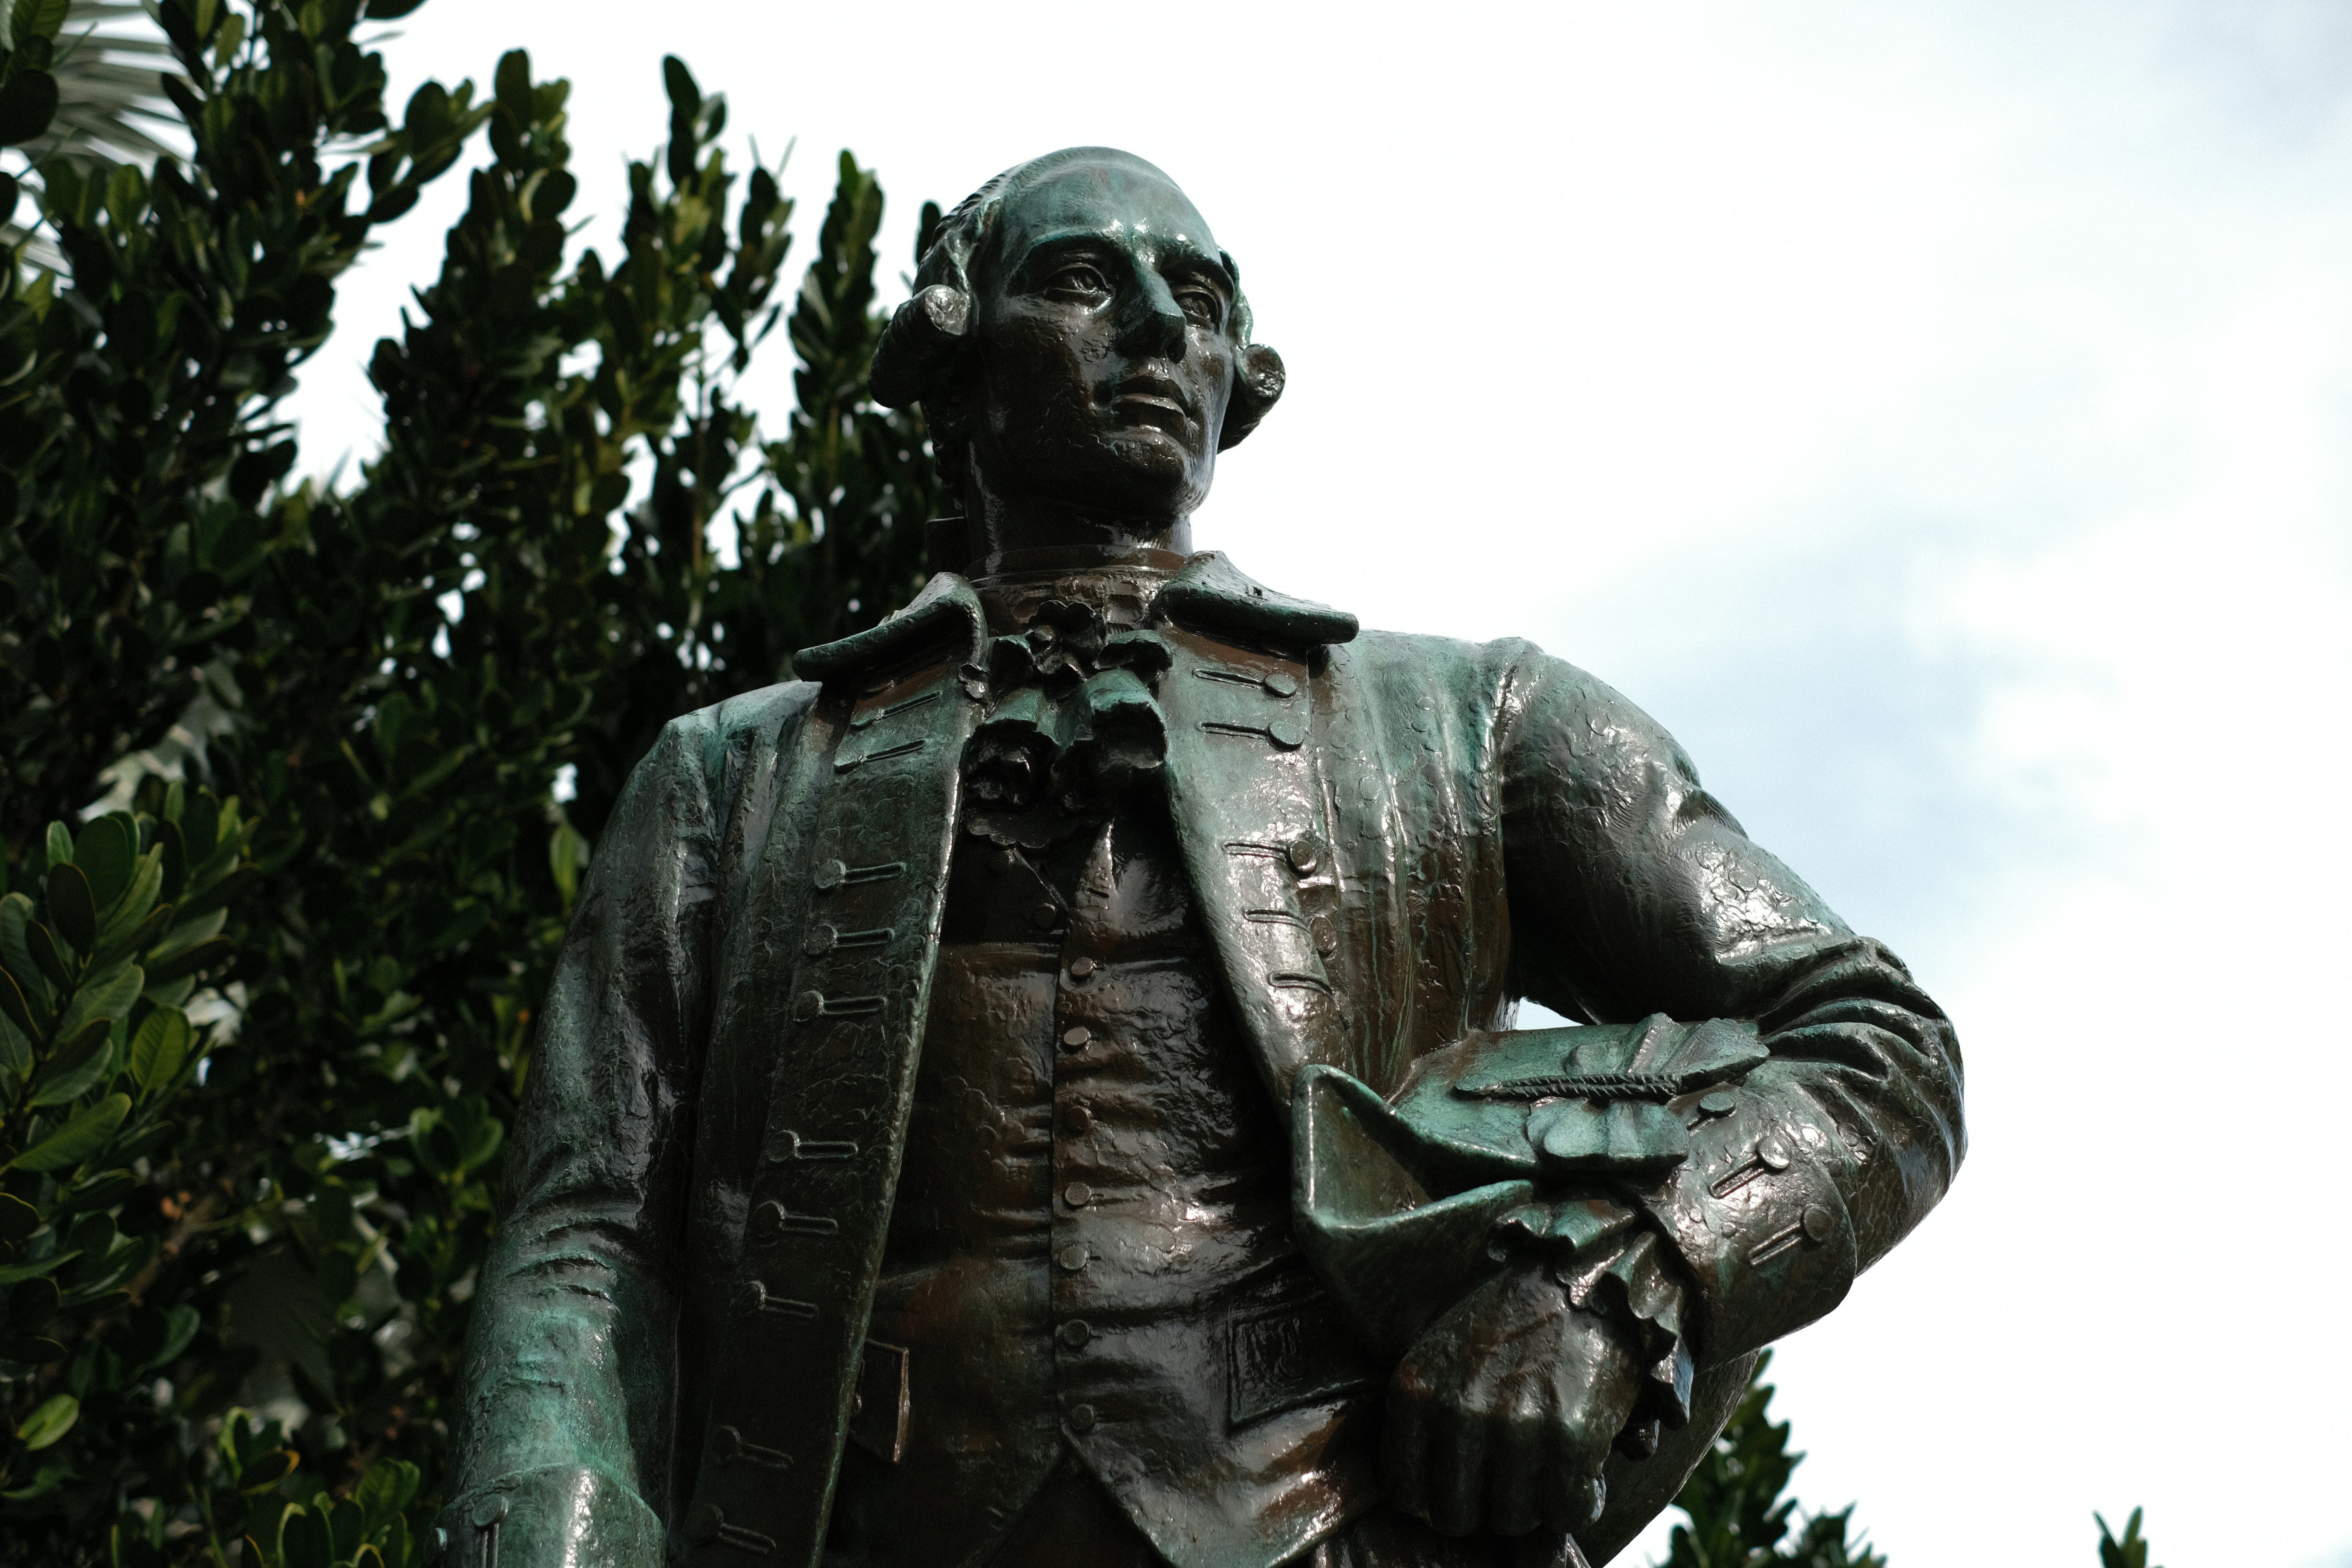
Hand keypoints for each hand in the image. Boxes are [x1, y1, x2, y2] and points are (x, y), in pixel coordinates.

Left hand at [1383, 1262, 1641, 1537]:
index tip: (1462, 1482)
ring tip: (1546, 1469)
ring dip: (1531, 1505)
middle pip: (1456, 1515)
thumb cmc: (1510, 1321)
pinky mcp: (1570, 1437)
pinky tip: (1581, 1473)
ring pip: (1511, 1520)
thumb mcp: (1441, 1352)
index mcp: (1415, 1389)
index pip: (1404, 1490)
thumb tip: (1419, 1502)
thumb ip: (1425, 1416)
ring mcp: (1514, 1426)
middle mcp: (1457, 1411)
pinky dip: (1577, 1504)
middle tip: (1507, 1478)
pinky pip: (1566, 1512)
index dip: (1435, 1496)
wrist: (1583, 1276)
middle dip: (1482, 1504)